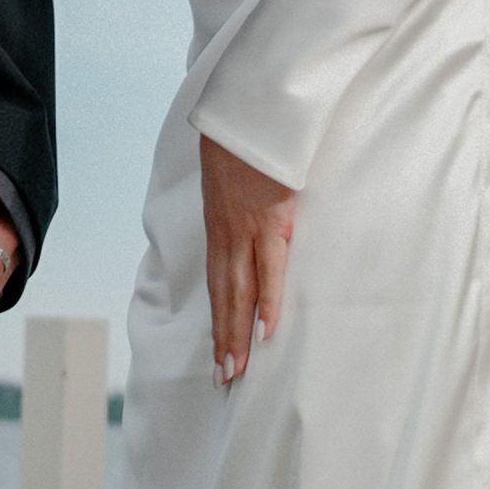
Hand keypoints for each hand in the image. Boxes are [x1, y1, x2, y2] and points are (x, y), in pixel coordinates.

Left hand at [198, 133, 294, 386]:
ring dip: (239, 333)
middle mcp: (228, 233)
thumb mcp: (232, 177)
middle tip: (224, 378)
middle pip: (225, 295)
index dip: (219, 317)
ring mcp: (248, 229)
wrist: (246, 110)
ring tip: (238, 368)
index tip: (218, 350)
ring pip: (241, 291)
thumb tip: (249, 221)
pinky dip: (267, 300)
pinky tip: (265, 330)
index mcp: (220, 224)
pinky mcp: (271, 219)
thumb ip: (239, 205)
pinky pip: (270, 268)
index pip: (219, 282)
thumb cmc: (243, 138)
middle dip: (225, 338)